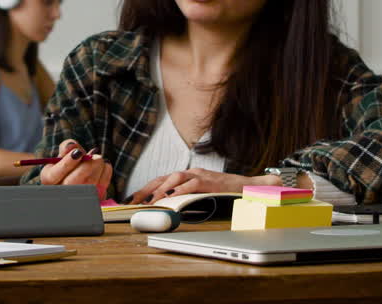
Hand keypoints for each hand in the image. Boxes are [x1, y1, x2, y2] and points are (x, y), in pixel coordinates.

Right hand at [39, 140, 111, 199]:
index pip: (54, 175)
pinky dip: (106, 172)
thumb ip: (67, 147)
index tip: (78, 153)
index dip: (67, 163)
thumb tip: (71, 147)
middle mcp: (60, 192)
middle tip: (96, 155)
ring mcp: (77, 199)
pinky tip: (104, 165)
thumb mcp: (65, 154)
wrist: (81, 178)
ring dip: (98, 168)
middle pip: (71, 183)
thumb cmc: (71, 165)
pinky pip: (101, 187)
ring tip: (98, 158)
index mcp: (49, 180)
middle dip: (86, 166)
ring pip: (88, 185)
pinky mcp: (92, 201)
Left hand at [127, 169, 271, 204]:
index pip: (163, 179)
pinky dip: (180, 190)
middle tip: (134, 201)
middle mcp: (192, 172)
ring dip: (161, 189)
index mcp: (188, 176)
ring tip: (150, 201)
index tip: (134, 199)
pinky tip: (171, 198)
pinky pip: (191, 184)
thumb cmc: (224, 191)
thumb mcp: (202, 195)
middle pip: (164, 177)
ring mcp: (200, 175)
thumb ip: (187, 198)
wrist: (246, 186)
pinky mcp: (209, 181)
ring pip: (175, 177)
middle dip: (147, 189)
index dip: (147, 188)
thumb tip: (169, 208)